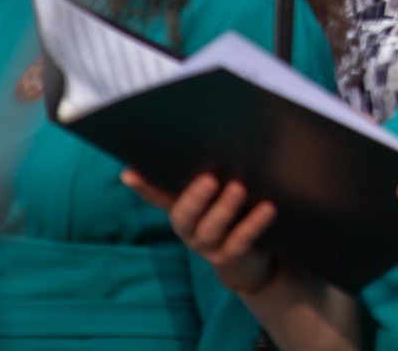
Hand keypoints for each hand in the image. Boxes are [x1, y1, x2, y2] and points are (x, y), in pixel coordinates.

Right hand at [124, 171, 278, 295]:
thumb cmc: (235, 215)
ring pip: (210, 230)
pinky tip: (268, 207)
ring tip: (239, 188)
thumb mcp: (221, 195)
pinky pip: (240, 242)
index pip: (158, 197)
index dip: (144, 187)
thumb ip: (216, 174)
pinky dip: (254, 224)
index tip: (129, 172)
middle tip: (209, 178)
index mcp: (183, 209)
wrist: (250, 262)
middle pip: (183, 216)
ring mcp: (207, 246)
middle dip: (194, 197)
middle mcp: (189, 229)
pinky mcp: (230, 258)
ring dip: (224, 208)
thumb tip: (221, 135)